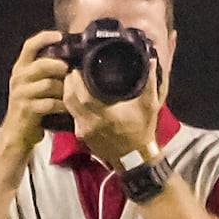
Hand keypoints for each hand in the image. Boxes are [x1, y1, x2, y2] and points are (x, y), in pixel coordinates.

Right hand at [0, 30, 69, 155]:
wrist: (17, 133)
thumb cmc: (32, 107)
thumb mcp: (36, 85)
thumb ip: (48, 71)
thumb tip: (71, 60)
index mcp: (21, 68)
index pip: (30, 46)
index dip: (45, 38)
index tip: (61, 36)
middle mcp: (18, 78)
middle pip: (41, 64)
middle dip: (60, 66)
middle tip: (71, 71)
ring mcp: (21, 94)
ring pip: (48, 84)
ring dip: (64, 89)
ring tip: (73, 93)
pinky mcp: (26, 109)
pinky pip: (49, 103)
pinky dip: (62, 105)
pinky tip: (68, 108)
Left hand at [68, 49, 164, 167]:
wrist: (136, 158)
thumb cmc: (142, 132)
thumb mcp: (149, 105)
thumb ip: (149, 82)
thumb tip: (150, 60)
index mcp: (104, 115)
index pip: (80, 94)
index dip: (75, 79)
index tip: (77, 67)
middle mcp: (89, 123)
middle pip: (69, 99)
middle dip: (69, 83)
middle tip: (73, 70)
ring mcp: (84, 131)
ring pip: (68, 107)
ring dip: (68, 93)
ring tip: (73, 80)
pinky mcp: (82, 136)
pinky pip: (72, 116)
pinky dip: (73, 105)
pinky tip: (78, 97)